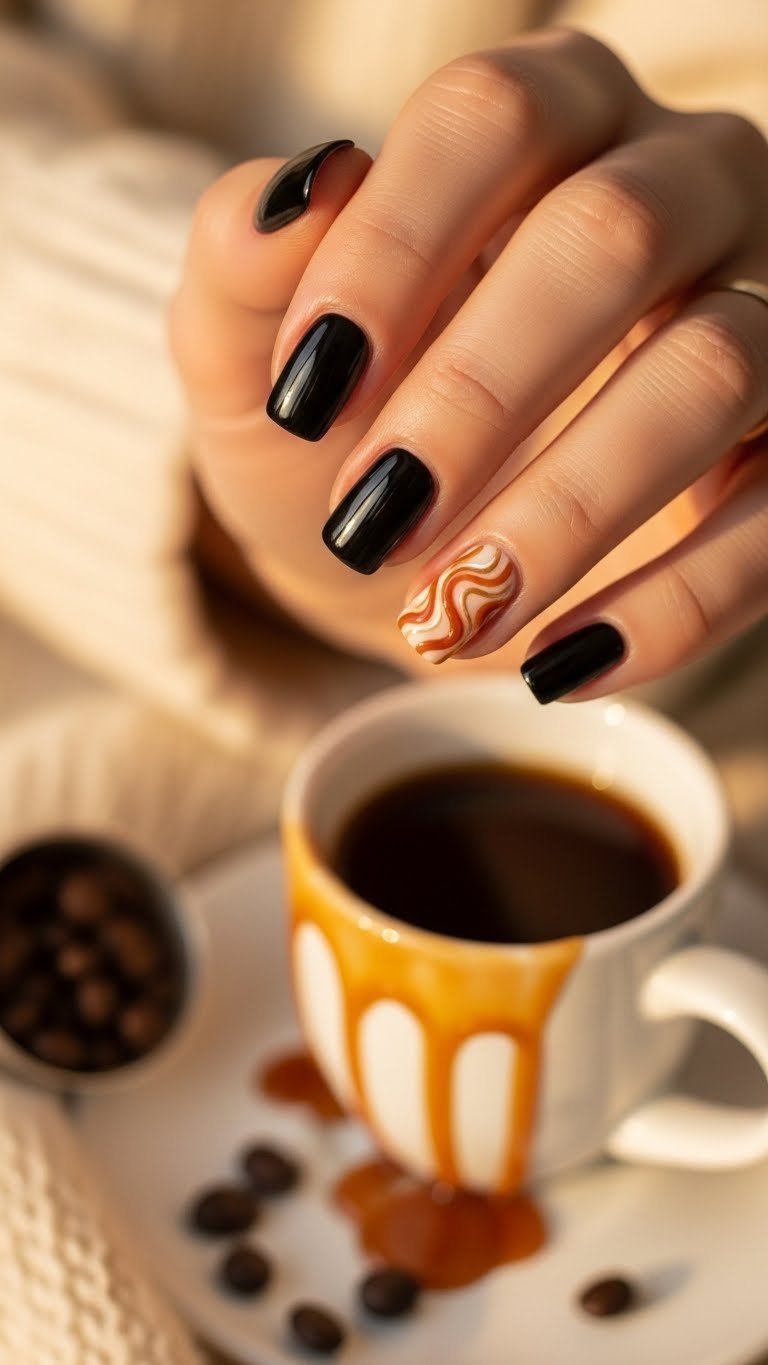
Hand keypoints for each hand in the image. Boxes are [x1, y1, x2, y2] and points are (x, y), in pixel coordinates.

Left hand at [172, 28, 767, 699]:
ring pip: (712, 369)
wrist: (409, 546)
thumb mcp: (257, 357)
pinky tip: (553, 665)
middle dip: (478, 395)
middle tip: (373, 521)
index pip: (491, 120)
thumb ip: (245, 267)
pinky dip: (668, 608)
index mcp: (545, 117)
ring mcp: (757, 312)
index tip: (309, 397)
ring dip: (570, 509)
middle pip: (612, 235)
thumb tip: (295, 194)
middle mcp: (677, 183)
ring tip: (456, 613)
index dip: (393, 252)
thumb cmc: (340, 425)